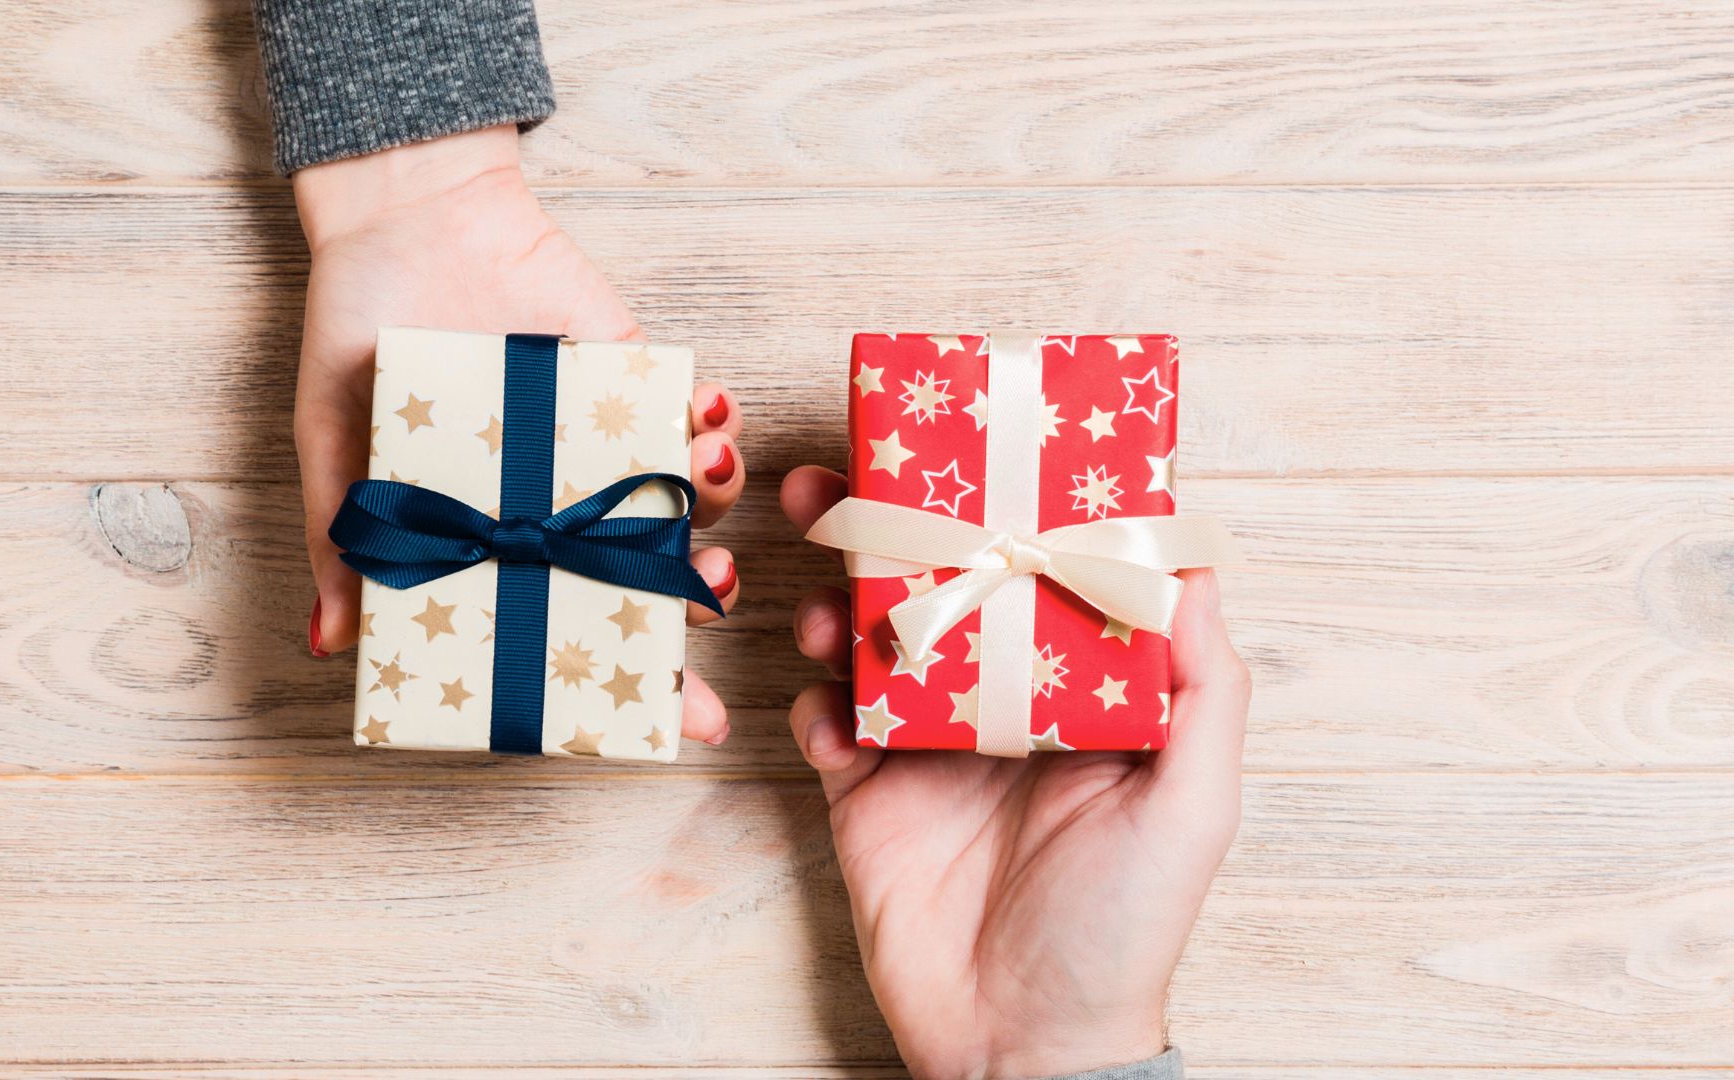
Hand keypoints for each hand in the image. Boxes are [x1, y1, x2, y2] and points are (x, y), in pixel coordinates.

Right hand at [293, 127, 745, 742]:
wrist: (401, 223)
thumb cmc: (359, 342)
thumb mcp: (338, 451)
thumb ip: (347, 544)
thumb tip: (333, 644)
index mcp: (506, 544)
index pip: (578, 631)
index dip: (634, 686)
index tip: (683, 728)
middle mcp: (567, 506)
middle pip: (652, 582)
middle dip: (699, 605)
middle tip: (710, 599)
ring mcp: (608, 442)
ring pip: (691, 504)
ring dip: (716, 508)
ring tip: (704, 491)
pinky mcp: (639, 376)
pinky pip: (698, 414)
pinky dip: (718, 425)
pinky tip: (711, 423)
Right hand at [781, 466, 1248, 1077]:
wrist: (1024, 1045)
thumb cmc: (1128, 926)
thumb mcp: (1194, 803)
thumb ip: (1203, 685)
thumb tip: (1192, 560)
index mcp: (1079, 689)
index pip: (1045, 570)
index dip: (1013, 504)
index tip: (979, 439)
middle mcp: (1001, 699)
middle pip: (942, 583)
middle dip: (890, 526)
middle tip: (843, 483)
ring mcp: (927, 742)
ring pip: (872, 636)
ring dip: (838, 602)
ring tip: (822, 603)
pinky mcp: (865, 792)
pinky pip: (827, 722)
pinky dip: (814, 702)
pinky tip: (825, 708)